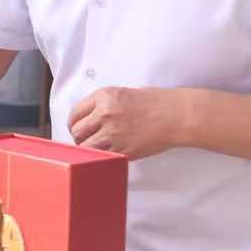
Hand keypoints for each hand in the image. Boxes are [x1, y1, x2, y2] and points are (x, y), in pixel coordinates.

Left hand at [67, 87, 186, 160]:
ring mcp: (112, 133)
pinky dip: (102, 157)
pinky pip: (102, 157)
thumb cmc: (157, 103)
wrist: (177, 115)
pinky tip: (109, 153)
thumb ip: (105, 104)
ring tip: (95, 148)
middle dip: (79, 136)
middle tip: (85, 139)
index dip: (74, 122)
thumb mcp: (125, 94)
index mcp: (105, 96)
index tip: (77, 126)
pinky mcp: (122, 150)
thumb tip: (90, 118)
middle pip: (77, 131)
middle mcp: (105, 114)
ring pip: (85, 147)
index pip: (76, 112)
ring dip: (87, 149)